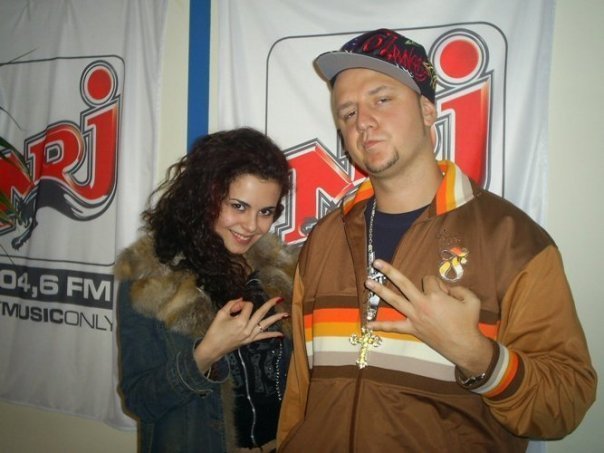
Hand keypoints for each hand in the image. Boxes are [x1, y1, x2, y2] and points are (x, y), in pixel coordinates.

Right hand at [194, 296, 287, 372]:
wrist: (213, 348)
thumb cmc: (215, 331)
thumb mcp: (221, 314)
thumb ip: (231, 304)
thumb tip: (241, 299)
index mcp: (240, 321)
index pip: (247, 306)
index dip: (242, 304)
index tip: (235, 308)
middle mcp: (248, 328)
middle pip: (261, 313)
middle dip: (270, 304)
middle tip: (279, 298)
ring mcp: (250, 335)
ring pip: (265, 324)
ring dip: (276, 318)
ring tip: (286, 314)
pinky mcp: (250, 340)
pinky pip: (263, 337)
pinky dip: (272, 335)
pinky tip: (281, 335)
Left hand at [366, 259, 491, 375]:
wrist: (465, 346)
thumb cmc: (469, 322)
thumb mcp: (472, 299)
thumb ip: (459, 288)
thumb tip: (446, 288)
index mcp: (436, 295)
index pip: (430, 280)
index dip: (437, 283)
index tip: (444, 292)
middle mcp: (421, 304)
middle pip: (403, 283)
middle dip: (389, 271)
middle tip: (376, 262)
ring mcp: (414, 317)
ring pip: (394, 300)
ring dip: (380, 290)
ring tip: (368, 282)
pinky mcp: (412, 329)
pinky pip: (394, 327)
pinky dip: (381, 326)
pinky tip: (368, 325)